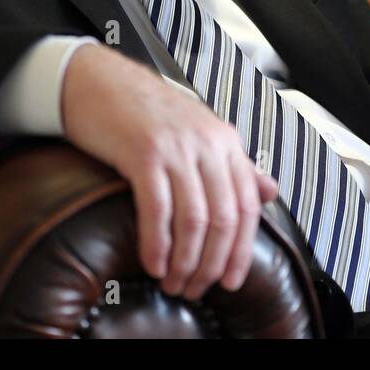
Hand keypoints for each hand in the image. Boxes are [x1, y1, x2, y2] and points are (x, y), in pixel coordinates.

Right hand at [59, 43, 279, 299]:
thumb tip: (270, 192)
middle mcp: (208, 143)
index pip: (248, 206)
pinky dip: (157, 243)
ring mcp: (177, 147)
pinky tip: (152, 263)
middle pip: (224, 218)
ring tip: (172, 282)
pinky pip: (158, 209)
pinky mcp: (144, 152)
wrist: (99, 81)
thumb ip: (235, 165)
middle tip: (194, 289)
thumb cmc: (146, 113)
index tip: (230, 281)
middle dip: (212, 264)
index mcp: (226, 141)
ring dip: (184, 261)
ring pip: (194, 219)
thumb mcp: (199, 133)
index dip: (241, 251)